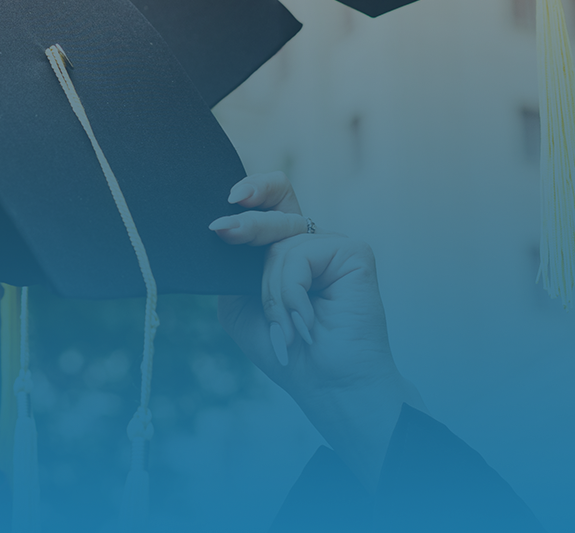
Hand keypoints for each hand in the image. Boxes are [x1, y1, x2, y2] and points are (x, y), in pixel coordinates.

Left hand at [214, 173, 418, 485]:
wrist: (328, 385)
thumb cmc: (287, 350)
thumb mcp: (240, 303)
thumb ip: (233, 265)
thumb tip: (224, 227)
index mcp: (286, 249)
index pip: (271, 200)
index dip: (253, 189)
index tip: (230, 197)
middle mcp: (311, 241)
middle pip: (275, 208)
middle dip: (246, 224)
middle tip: (222, 231)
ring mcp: (333, 245)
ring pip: (280, 243)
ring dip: (271, 292)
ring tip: (284, 328)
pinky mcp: (353, 251)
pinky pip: (299, 254)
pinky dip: (291, 292)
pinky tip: (306, 322)